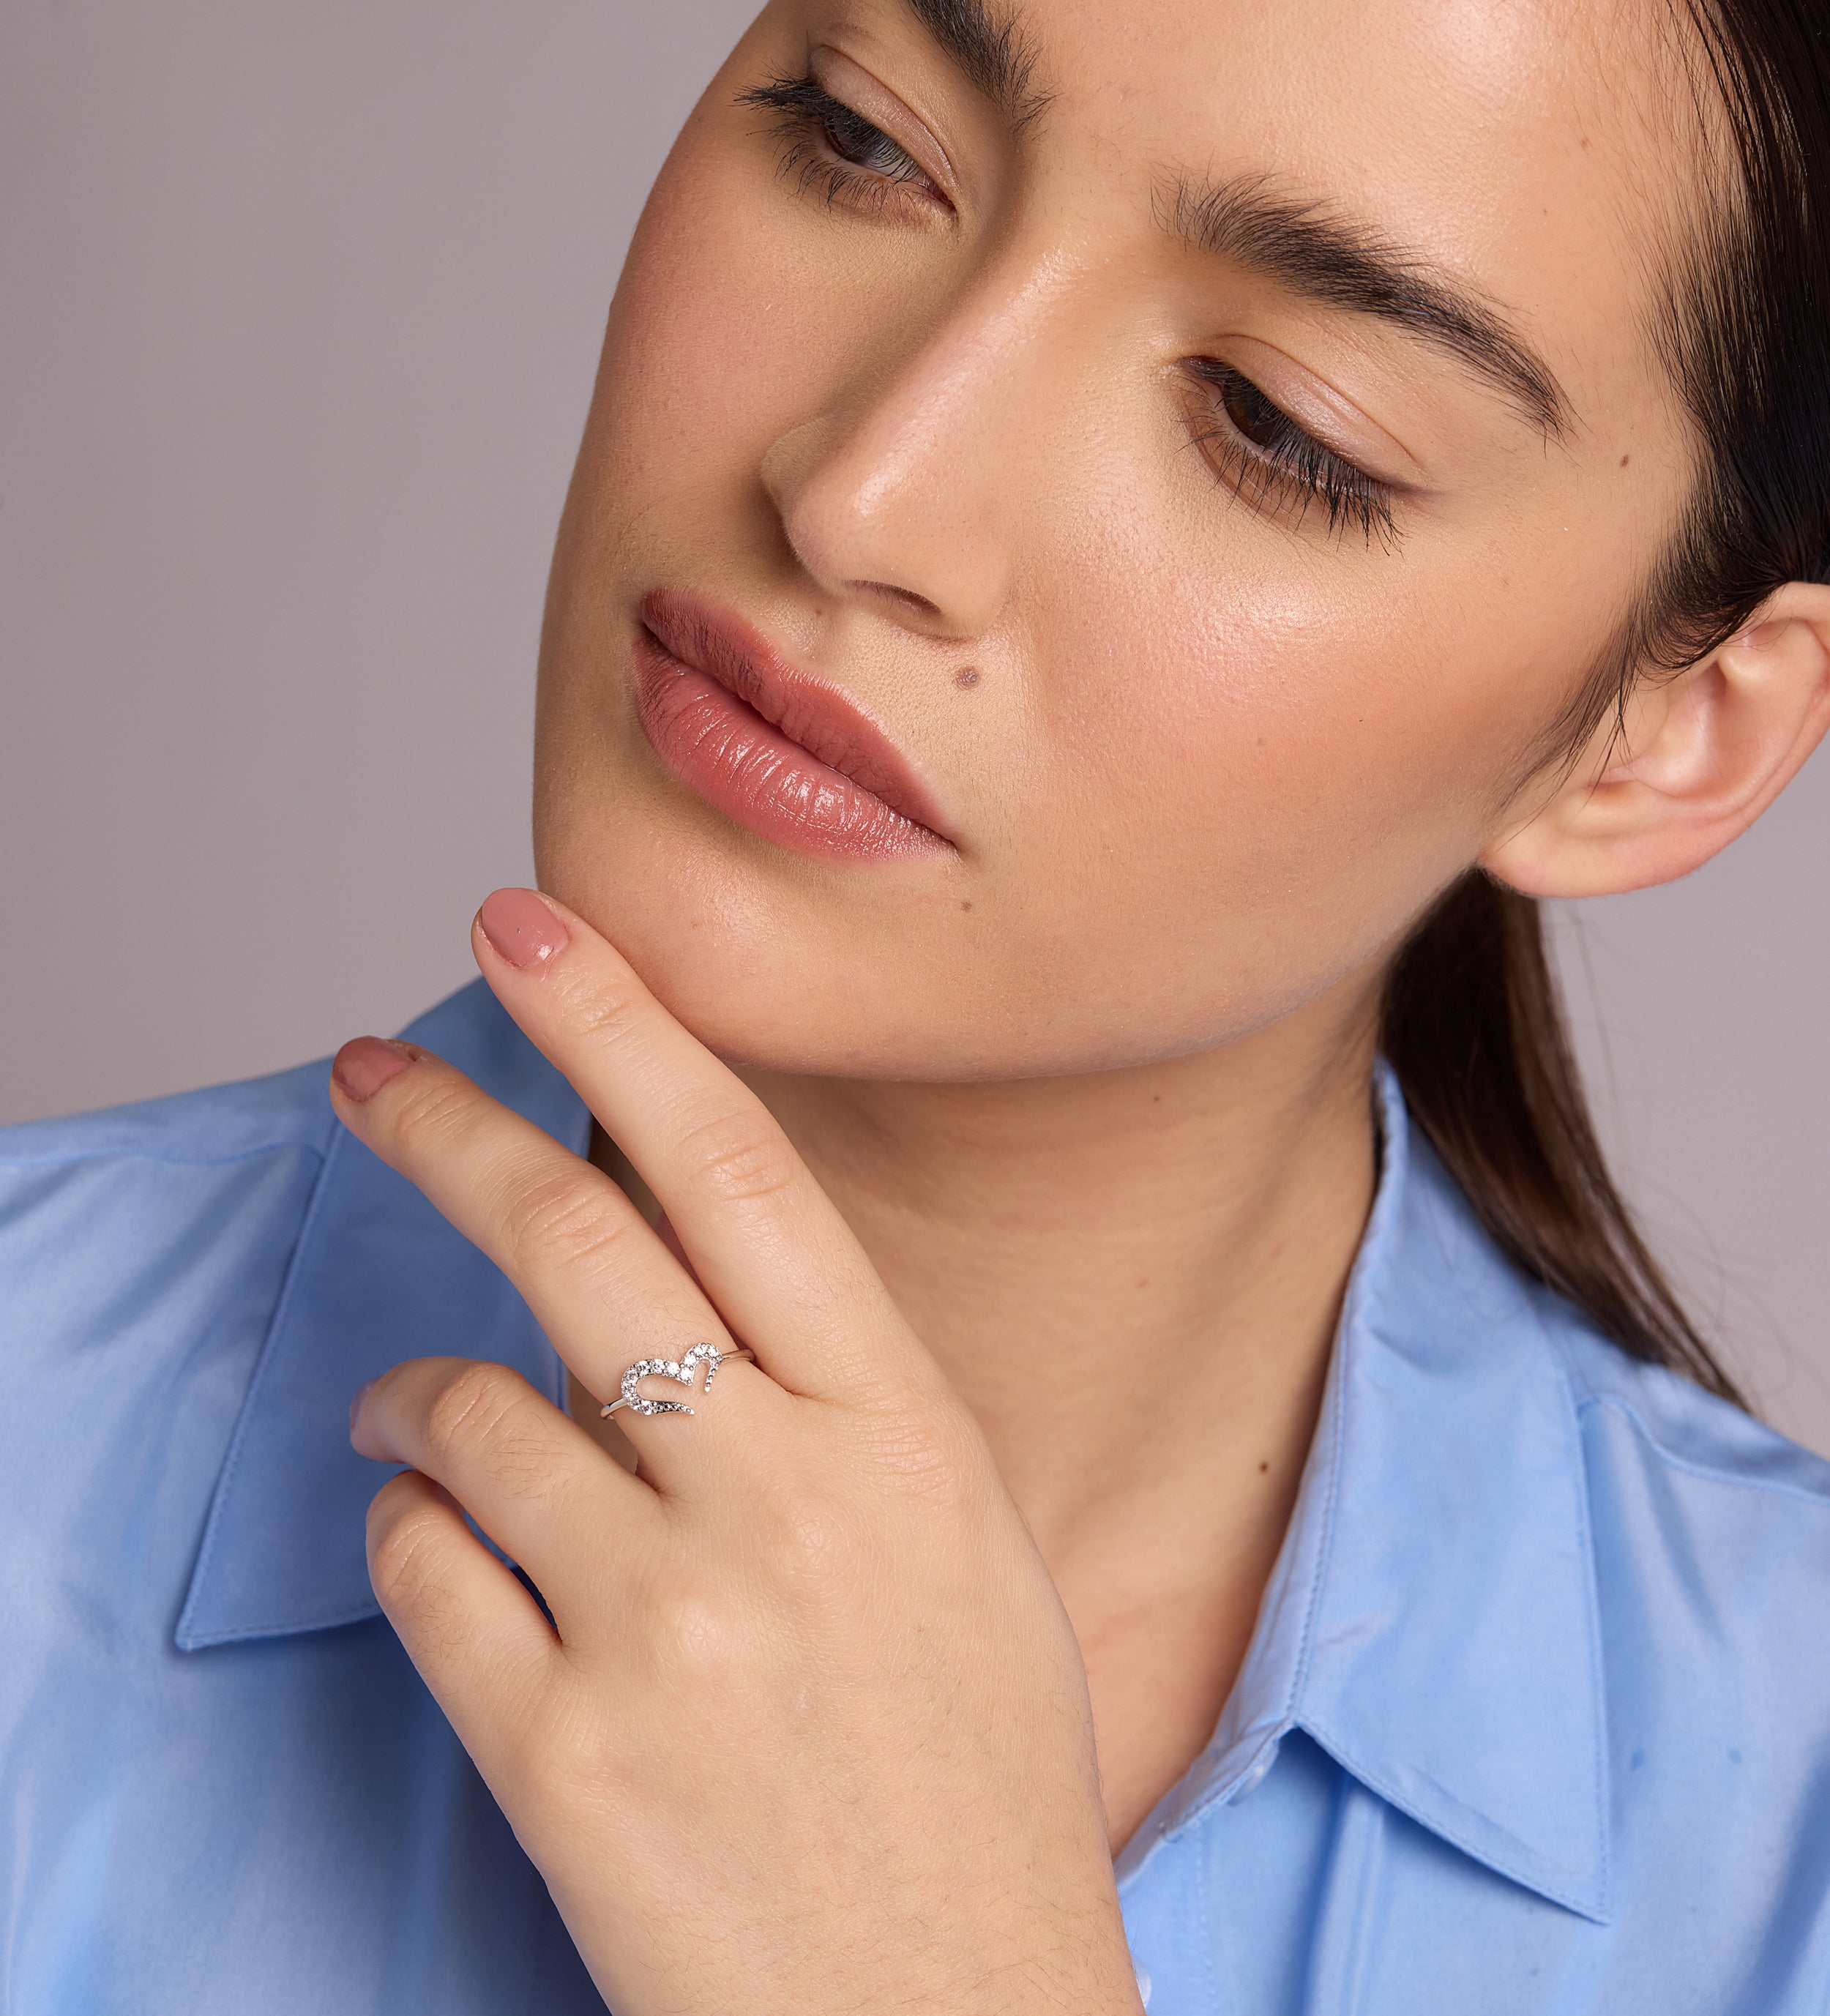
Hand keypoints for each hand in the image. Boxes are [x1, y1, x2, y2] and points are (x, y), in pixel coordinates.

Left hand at [333, 889, 1142, 2015]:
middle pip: (573, 1243)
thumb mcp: (963, 1542)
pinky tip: (452, 1553)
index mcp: (904, 1430)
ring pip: (466, 1410)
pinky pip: (422, 1568)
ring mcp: (665, 1622)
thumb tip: (670, 1283)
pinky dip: (413, 1535)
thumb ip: (836, 1401)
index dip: (624, 1029)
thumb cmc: (974, 1776)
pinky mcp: (561, 1748)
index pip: (740, 1172)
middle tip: (368, 1073)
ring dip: (413, 1393)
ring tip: (408, 1407)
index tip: (534, 932)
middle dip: (450, 1128)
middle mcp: (785, 1499)